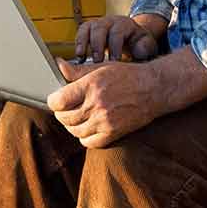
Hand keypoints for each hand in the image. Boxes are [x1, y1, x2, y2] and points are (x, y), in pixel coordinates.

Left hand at [47, 57, 166, 147]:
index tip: (55, 100)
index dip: (53, 101)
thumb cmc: (127, 75)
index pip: (58, 101)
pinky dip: (84, 137)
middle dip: (61, 113)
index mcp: (91, 86)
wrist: (154, 89)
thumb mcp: (101, 67)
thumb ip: (77, 71)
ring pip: (75, 131)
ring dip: (71, 125)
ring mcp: (105, 121)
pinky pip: (89, 142)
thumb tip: (58, 65)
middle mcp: (96, 105)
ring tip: (76, 118)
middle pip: (64, 118)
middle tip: (65, 108)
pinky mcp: (113, 133)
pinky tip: (87, 128)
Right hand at [74, 14, 162, 62]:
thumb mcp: (147, 45)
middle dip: (97, 45)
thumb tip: (137, 52)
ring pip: (87, 28)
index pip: (117, 33)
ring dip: (83, 43)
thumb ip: (144, 48)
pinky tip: (78, 56)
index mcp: (124, 24)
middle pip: (100, 28)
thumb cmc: (139, 43)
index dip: (115, 47)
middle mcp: (109, 21)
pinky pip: (80, 32)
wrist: (132, 37)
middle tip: (97, 61)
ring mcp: (97, 23)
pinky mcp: (89, 29)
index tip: (114, 62)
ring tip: (81, 57)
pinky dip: (78, 43)